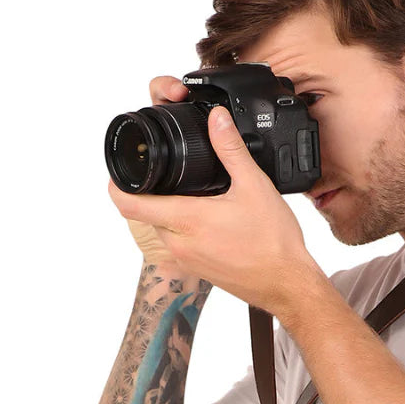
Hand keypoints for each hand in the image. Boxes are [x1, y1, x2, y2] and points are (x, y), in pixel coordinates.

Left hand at [109, 106, 322, 315]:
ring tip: (198, 197)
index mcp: (187, 220)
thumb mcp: (254, 186)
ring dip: (172, 213)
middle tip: (172, 176)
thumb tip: (217, 120)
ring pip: (164, 229)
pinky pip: (180, 245)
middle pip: (147, 214)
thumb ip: (230, 149)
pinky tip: (214, 221)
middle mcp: (179, 244)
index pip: (129, 204)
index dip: (117, 185)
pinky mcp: (198, 270)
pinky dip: (187, 230)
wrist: (287, 283)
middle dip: (154, 194)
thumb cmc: (274, 241)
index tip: (120, 172)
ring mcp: (187, 260)